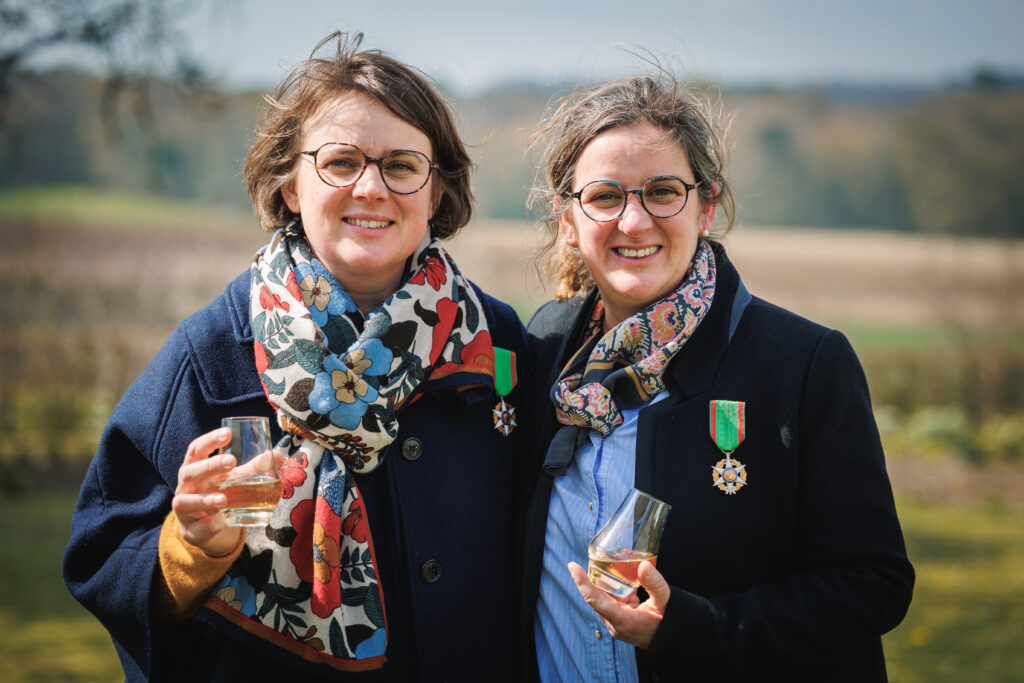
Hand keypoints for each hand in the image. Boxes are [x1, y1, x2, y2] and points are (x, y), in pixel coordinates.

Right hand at [171, 427, 242, 555]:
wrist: (210, 530)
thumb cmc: (219, 495)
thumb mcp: (235, 480)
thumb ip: (254, 468)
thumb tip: (278, 455)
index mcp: (195, 469)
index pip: (196, 450)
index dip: (209, 440)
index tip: (228, 433)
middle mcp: (186, 487)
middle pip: (189, 472)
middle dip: (209, 466)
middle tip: (231, 461)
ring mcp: (184, 509)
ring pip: (185, 501)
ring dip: (205, 499)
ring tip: (223, 499)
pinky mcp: (190, 530)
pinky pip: (199, 527)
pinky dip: (211, 524)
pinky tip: (222, 521)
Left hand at [568, 560, 670, 648]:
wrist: (672, 641)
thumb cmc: (669, 623)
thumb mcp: (665, 601)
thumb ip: (654, 584)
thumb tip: (642, 565)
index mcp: (622, 620)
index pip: (594, 600)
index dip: (582, 583)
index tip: (572, 566)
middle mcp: (614, 623)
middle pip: (595, 596)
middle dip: (590, 576)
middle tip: (594, 555)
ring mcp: (616, 623)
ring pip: (602, 598)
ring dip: (601, 581)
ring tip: (602, 560)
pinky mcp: (620, 620)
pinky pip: (610, 601)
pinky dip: (611, 588)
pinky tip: (616, 574)